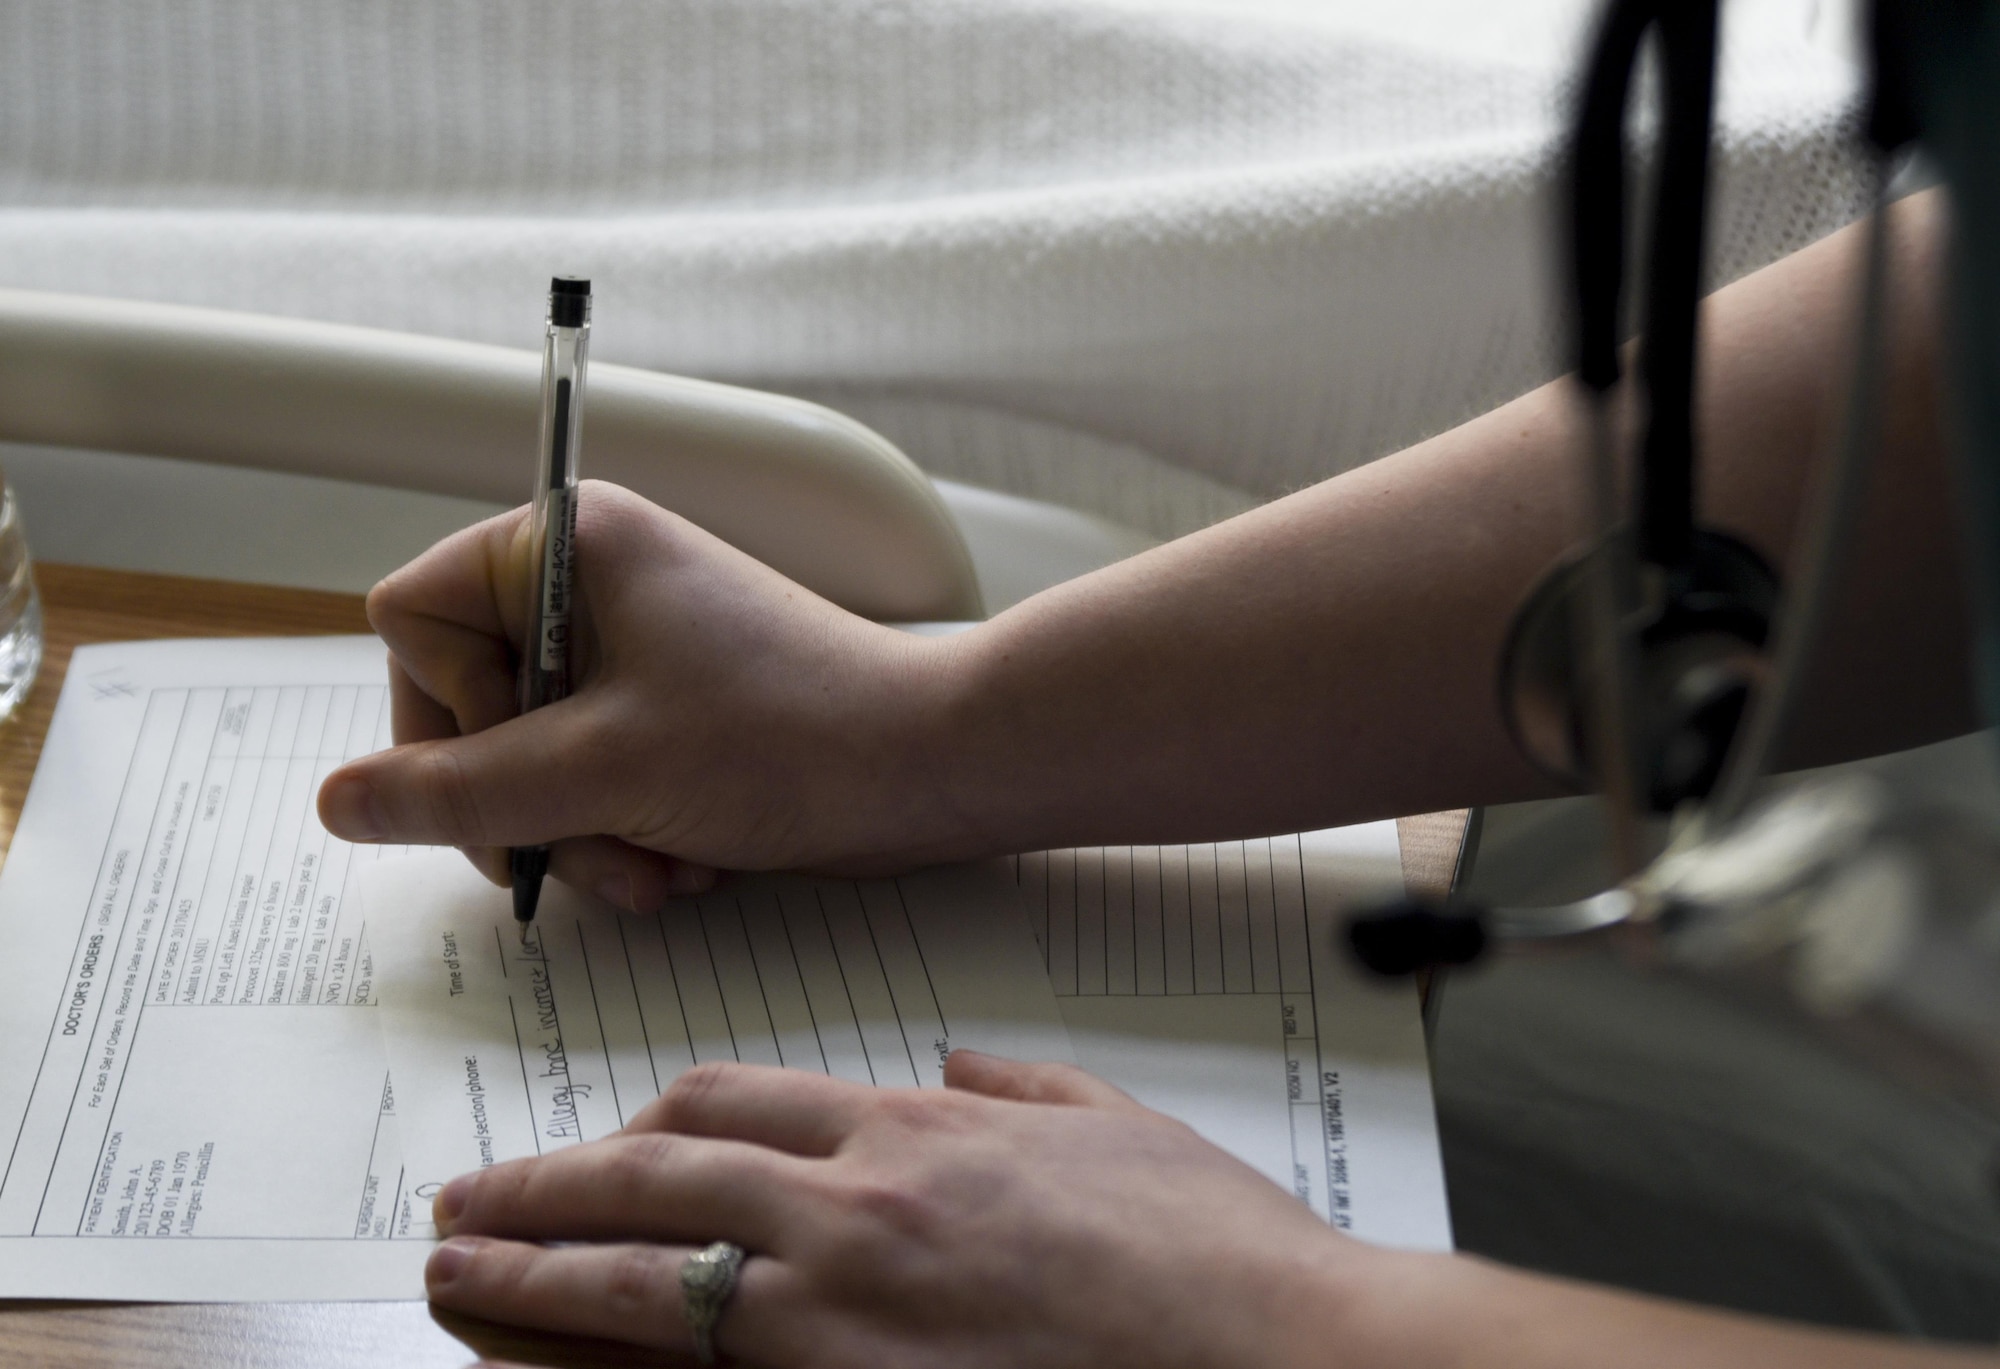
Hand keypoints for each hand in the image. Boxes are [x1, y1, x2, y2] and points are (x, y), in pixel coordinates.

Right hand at [316, 482, 969, 908]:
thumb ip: (457, 792)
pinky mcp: (666, 715)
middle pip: (462, 707)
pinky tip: (683, 866)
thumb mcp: (601, 772)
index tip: (522, 756)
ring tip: (654, 870)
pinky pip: (589, 783)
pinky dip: (623, 836)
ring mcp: (630, 655)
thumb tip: (338, 802)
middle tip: (579, 853)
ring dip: (579, 836)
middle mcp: (589, 587)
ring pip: (525, 762)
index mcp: (567, 545)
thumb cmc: (790, 738)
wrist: (932, 769)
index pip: (409, 619)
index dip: (443, 710)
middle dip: (522, 803)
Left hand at [422, 1052, 1368, 1368]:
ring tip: (454, 1277)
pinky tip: (545, 1368)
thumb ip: (1018, 1086)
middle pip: (655, 1179)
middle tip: (467, 1201)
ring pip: (634, 1284)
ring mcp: (839, 1321)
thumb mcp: (1117, 1127)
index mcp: (920, 1132)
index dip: (648, 1121)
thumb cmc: (1216, 1258)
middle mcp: (857, 1211)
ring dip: (526, 1276)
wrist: (1285, 1364)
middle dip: (543, 1187)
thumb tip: (951, 1065)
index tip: (601, 1142)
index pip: (737, 1103)